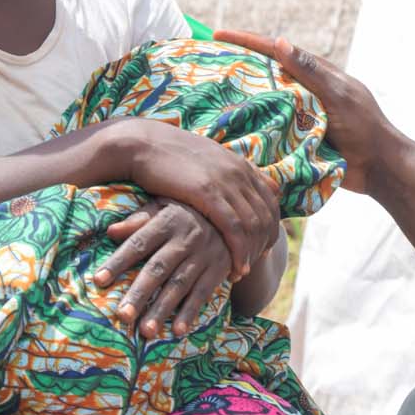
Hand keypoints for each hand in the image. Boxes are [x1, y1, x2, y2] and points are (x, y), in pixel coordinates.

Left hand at [99, 199, 231, 337]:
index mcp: (167, 221)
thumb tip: (110, 231)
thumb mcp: (164, 206)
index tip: (98, 281)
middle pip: (158, 268)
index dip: (118, 262)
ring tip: (146, 331)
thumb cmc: (187, 212)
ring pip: (179, 285)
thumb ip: (138, 219)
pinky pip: (203, 293)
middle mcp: (185, 239)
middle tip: (122, 315)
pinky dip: (191, 312)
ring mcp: (203, 255)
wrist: (234, 216)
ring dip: (162, 309)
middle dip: (139, 293)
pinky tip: (178, 330)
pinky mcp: (218, 269)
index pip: (138, 243)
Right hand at [116, 119, 280, 274]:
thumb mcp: (204, 160)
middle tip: (256, 263)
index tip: (264, 245)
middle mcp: (239, 172)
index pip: (272, 200)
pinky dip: (240, 252)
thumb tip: (241, 182)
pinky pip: (234, 229)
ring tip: (244, 271)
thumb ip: (227, 171)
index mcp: (240, 163)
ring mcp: (226, 182)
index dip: (272, 226)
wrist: (142, 144)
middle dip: (265, 243)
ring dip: (252, 253)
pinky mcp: (208, 193)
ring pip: (254, 225)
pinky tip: (236, 268)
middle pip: (267, 215)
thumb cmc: (168, 156)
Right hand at [214, 31, 392, 193]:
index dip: (246, 41)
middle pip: (265, 74)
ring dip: (239, 98)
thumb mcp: (338, 95)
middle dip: (236, 67)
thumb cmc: (364, 127)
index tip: (218, 33)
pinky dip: (251, 125)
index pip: (275, 51)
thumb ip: (310, 71)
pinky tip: (228, 128)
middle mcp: (304, 92)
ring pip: (264, 102)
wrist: (378, 168)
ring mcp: (299, 115)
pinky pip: (268, 128)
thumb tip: (280, 41)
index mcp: (315, 75)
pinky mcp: (297, 139)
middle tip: (204, 64)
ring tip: (208, 95)